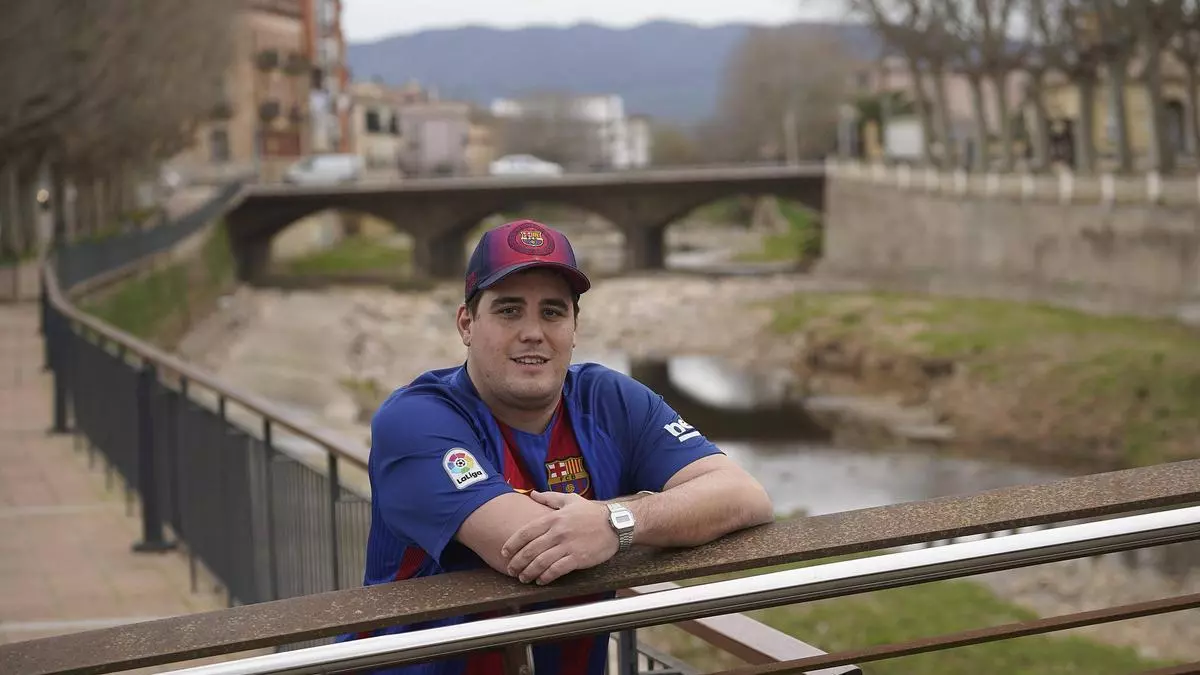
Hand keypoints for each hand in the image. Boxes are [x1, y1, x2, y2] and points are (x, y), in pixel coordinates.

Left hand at [501, 491, 618, 584]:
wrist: (616, 524)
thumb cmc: (593, 512)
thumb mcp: (571, 500)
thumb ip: (549, 497)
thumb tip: (532, 493)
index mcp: (554, 518)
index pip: (526, 532)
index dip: (512, 544)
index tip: (504, 553)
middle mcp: (558, 532)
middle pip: (530, 550)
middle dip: (517, 562)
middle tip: (511, 570)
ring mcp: (568, 546)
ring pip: (541, 562)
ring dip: (529, 572)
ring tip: (524, 578)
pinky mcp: (578, 558)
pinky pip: (557, 570)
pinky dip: (546, 577)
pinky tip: (541, 581)